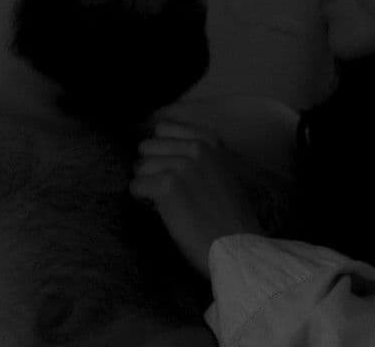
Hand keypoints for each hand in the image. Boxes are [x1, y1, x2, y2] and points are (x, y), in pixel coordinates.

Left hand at [130, 120, 264, 278]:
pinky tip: (161, 211)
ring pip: (140, 167)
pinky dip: (143, 200)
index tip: (166, 168)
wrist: (238, 246)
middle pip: (147, 147)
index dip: (159, 150)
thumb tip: (162, 147)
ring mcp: (182, 166)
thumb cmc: (230, 216)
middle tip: (165, 189)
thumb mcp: (223, 171)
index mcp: (210, 142)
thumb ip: (199, 155)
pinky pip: (136, 186)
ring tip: (165, 202)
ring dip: (147, 185)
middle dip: (151, 167)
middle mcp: (196, 148)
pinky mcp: (168, 187)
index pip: (163, 128)